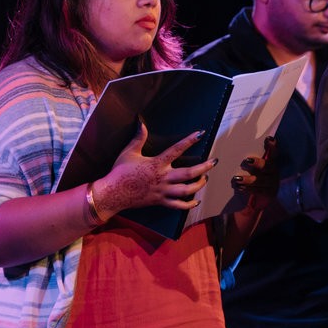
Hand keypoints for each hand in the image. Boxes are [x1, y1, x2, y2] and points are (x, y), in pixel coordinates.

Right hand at [97, 123, 217, 215]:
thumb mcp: (129, 152)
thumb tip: (141, 123)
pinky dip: (188, 204)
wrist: (113, 193)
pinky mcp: (160, 201)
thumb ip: (138, 138)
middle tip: (214, 162)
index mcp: (156, 163)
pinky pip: (177, 205)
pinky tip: (195, 201)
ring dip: (198, 185)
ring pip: (186, 190)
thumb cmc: (120, 171)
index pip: (176, 149)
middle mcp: (163, 177)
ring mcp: (162, 191)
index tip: (200, 134)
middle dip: (203, 167)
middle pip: (188, 173)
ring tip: (205, 179)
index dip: (189, 141)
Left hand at [233, 136, 279, 209]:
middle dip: (257, 163)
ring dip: (248, 179)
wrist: (260, 199)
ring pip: (261, 180)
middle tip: (247, 160)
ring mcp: (273, 183)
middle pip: (268, 166)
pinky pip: (258, 190)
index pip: (274, 153)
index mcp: (271, 163)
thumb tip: (238, 148)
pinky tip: (239, 187)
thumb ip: (251, 159)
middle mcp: (274, 171)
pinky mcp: (269, 193)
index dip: (272, 146)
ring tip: (237, 179)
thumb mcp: (254, 168)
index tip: (268, 139)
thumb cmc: (254, 178)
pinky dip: (248, 189)